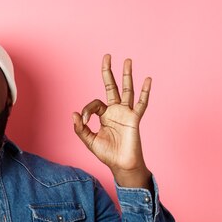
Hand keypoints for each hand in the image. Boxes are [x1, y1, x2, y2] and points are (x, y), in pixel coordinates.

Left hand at [72, 54, 151, 187]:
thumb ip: (80, 128)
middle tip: (107, 56)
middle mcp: (115, 111)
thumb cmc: (107, 154)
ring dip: (127, 76)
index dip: (86, 110)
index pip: (94, 104)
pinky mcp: (135, 119)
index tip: (84, 121)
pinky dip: (145, 92)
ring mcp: (126, 113)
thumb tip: (74, 113)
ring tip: (128, 61)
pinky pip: (141, 104)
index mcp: (104, 115)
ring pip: (127, 90)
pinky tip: (147, 80)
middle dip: (108, 72)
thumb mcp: (89, 141)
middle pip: (111, 87)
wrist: (121, 165)